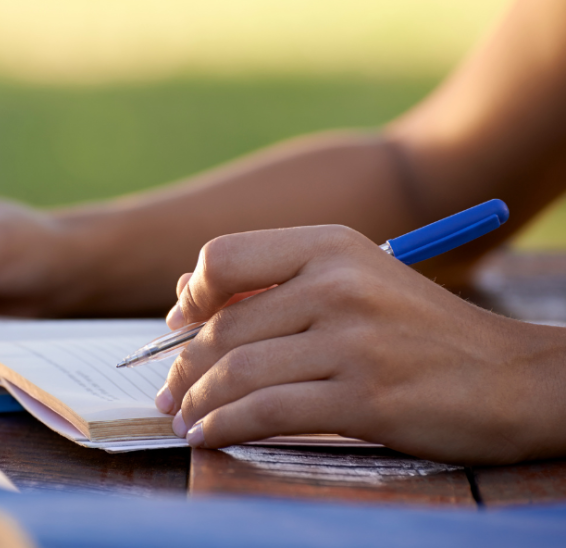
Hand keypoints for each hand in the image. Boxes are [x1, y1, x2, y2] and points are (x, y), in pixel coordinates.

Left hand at [154, 226, 565, 464]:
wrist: (513, 377)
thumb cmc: (421, 331)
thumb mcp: (356, 280)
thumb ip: (275, 283)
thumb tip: (184, 296)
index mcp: (331, 246)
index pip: (223, 258)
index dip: (191, 296)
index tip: (178, 327)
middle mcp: (338, 284)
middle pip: (224, 326)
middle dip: (184, 366)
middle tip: (169, 391)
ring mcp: (352, 341)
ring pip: (238, 371)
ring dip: (197, 401)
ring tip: (182, 418)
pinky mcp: (365, 397)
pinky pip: (267, 413)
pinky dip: (225, 427)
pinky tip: (208, 436)